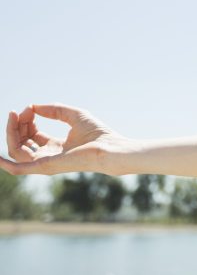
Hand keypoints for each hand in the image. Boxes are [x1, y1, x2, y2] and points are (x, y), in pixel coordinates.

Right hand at [1, 104, 129, 175]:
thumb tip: (33, 106)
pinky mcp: (45, 166)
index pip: (31, 136)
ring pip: (17, 150)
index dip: (27, 120)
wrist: (109, 147)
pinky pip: (19, 168)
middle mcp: (47, 156)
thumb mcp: (73, 115)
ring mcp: (44, 163)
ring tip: (15, 116)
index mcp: (54, 146)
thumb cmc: (97, 133)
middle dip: (17, 126)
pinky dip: (6, 164)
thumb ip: (54, 109)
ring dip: (12, 133)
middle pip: (21, 143)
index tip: (30, 107)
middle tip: (18, 112)